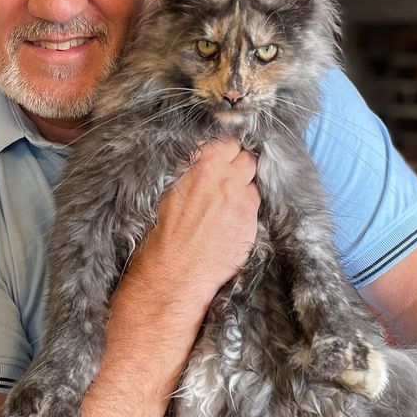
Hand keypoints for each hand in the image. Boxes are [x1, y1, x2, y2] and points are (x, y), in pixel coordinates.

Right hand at [129, 136, 259, 307]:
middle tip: (229, 178)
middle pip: (247, 159)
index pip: (227, 142)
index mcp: (200, 166)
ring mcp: (241, 202)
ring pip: (254, 183)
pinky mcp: (250, 223)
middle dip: (240, 165)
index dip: (225, 150)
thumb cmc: (161, 235)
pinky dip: (246, 211)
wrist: (172, 274)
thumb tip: (201, 156)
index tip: (223, 156)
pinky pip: (255, 208)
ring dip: (244, 189)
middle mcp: (225, 180)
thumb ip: (188, 169)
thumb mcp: (166, 190)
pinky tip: (229, 222)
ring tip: (227, 204)